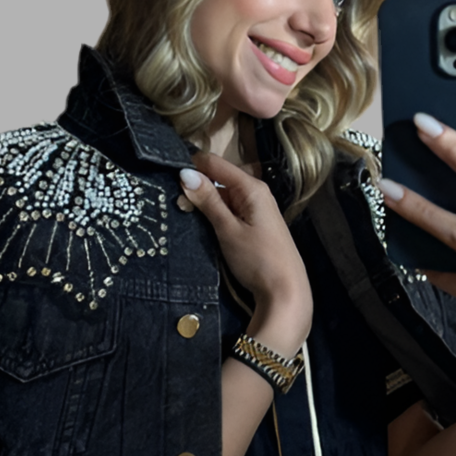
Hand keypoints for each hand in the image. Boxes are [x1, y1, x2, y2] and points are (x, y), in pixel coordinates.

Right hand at [180, 152, 312, 352]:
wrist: (286, 291)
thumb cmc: (258, 259)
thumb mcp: (228, 229)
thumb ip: (208, 201)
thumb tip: (185, 173)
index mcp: (251, 187)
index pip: (215, 163)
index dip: (192, 167)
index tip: (169, 179)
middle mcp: (256, 193)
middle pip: (219, 179)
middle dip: (196, 189)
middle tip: (176, 206)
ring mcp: (257, 210)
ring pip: (223, 197)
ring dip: (204, 205)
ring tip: (185, 217)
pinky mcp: (255, 226)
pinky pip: (231, 212)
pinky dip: (216, 216)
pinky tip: (204, 227)